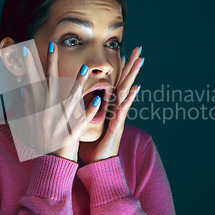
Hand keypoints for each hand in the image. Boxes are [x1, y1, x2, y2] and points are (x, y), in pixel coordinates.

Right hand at [20, 42, 100, 161]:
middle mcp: (47, 114)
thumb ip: (27, 106)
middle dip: (52, 64)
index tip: (25, 50)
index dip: (29, 66)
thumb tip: (22, 90)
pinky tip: (100, 101)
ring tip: (85, 68)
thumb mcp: (29, 124)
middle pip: (50, 84)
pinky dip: (90, 110)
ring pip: (69, 99)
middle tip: (54, 46)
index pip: (32, 83)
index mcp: (37, 110)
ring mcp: (59, 123)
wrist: (49, 166)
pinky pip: (83, 120)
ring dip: (77, 84)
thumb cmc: (40, 143)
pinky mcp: (72, 133)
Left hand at [79, 46, 143, 163]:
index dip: (119, 69)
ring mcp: (118, 116)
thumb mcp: (87, 125)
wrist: (98, 166)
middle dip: (131, 65)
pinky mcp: (117, 125)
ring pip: (127, 91)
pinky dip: (130, 98)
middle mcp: (115, 110)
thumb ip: (84, 112)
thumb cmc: (93, 147)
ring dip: (133, 76)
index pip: (115, 83)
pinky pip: (124, 109)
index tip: (123, 53)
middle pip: (124, 82)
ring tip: (140, 61)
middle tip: (138, 49)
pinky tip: (136, 88)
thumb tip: (74, 102)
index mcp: (108, 108)